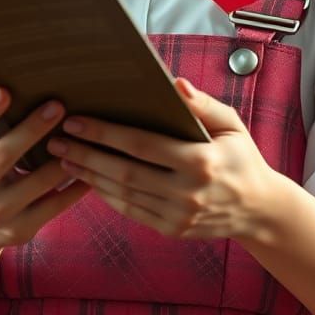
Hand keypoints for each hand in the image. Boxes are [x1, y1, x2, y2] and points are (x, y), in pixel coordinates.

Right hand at [0, 87, 91, 248]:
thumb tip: (32, 84)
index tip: (3, 91)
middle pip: (3, 155)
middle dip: (32, 129)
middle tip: (57, 106)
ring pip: (36, 183)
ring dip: (62, 159)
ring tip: (84, 136)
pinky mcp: (20, 229)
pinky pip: (55, 206)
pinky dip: (75, 187)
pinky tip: (92, 170)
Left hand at [45, 77, 275, 241]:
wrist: (259, 209)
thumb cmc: (242, 157)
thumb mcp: (231, 124)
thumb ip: (203, 105)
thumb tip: (175, 84)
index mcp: (201, 161)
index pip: (141, 144)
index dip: (105, 132)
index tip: (76, 120)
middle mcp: (187, 192)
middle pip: (124, 171)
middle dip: (86, 154)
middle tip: (55, 140)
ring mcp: (178, 215)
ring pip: (123, 194)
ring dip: (89, 175)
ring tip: (63, 158)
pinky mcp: (172, 230)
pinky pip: (131, 211)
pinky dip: (106, 195)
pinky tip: (88, 179)